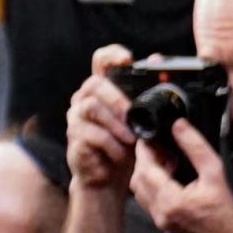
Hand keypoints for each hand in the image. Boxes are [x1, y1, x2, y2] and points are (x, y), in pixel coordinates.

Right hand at [66, 45, 139, 193]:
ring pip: (91, 107)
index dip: (111, 55)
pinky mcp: (74, 138)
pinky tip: (122, 152)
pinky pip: (90, 134)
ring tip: (132, 138)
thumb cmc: (128, 144)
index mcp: (103, 88)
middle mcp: (85, 98)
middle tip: (135, 114)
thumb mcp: (144, 119)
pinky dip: (110, 143)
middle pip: (95, 83)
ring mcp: (76, 117)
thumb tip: (158, 60)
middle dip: (118, 98)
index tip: (126, 59)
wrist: (110, 177)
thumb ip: (148, 92)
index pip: (101, 60)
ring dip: (116, 123)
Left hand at [129, 116, 232, 232]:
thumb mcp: (216, 172)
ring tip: (168, 159)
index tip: (147, 136)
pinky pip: (150, 202)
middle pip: (138, 182)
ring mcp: (161, 222)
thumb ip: (195, 147)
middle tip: (160, 146)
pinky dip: (154, 186)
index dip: (144, 151)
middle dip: (144, 162)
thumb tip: (177, 125)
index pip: (145, 170)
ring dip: (148, 174)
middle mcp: (159, 214)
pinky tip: (172, 176)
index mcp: (170, 201)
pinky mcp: (166, 225)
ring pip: (141, 193)